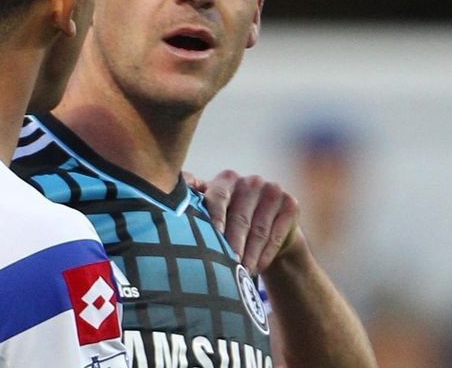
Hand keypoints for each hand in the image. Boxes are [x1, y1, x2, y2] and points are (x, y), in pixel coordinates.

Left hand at [185, 170, 299, 273]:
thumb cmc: (228, 218)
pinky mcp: (290, 204)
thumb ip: (191, 200)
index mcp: (227, 179)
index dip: (214, 220)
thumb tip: (160, 195)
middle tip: (227, 266)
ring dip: (250, 254)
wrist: (267, 225)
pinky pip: (277, 234)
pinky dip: (266, 254)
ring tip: (240, 273)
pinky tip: (256, 268)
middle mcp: (251, 181)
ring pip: (259, 229)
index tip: (209, 241)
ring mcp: (273, 190)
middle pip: (241, 218)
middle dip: (233, 245)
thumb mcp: (210, 208)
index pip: (218, 198)